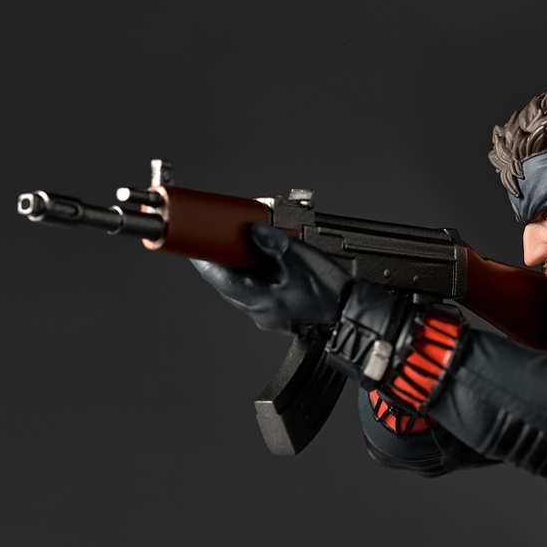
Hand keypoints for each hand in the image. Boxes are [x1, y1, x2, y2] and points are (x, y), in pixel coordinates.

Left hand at [191, 221, 351, 333]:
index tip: (196, 246)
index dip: (204, 260)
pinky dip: (259, 279)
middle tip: (221, 242)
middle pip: (230, 284)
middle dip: (225, 262)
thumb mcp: (299, 258)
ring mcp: (270, 315)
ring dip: (243, 270)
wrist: (350, 316)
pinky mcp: (281, 314)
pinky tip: (270, 266)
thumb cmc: (328, 294)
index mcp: (257, 298)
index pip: (218, 278)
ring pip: (245, 289)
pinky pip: (261, 294)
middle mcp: (259, 311)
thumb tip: (254, 230)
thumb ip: (273, 242)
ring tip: (249, 249)